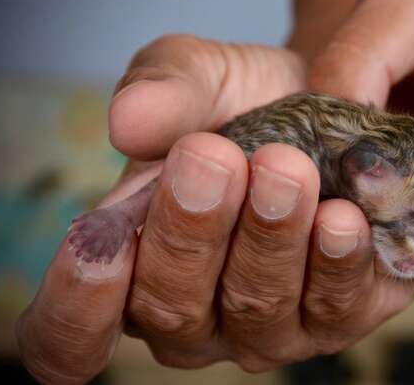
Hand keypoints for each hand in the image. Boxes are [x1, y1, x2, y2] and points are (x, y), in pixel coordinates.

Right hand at [16, 35, 413, 382]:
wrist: (334, 105)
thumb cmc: (247, 104)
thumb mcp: (201, 76)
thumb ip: (162, 91)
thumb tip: (127, 120)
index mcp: (131, 274)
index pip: (71, 337)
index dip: (77, 306)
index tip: (102, 243)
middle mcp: (194, 318)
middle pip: (172, 311)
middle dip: (191, 233)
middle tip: (213, 157)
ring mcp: (267, 329)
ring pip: (256, 310)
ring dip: (269, 239)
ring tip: (286, 169)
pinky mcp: (338, 318)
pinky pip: (334, 308)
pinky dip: (336, 261)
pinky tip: (342, 217)